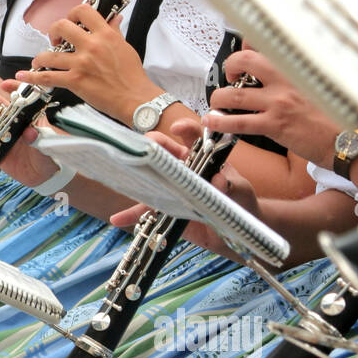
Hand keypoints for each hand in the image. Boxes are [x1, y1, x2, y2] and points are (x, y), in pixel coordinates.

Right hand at [0, 81, 59, 187]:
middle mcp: (13, 122)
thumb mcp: (47, 146)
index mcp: (28, 116)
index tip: (5, 85)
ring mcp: (2, 135)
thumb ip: (39, 139)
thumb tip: (30, 133)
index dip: (14, 88)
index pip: (21, 97)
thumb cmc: (49, 156)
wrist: (42, 176)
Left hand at [17, 4, 151, 118]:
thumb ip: (115, 31)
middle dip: (53, 32)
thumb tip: (114, 18)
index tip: (71, 21)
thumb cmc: (132, 75)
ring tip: (39, 60)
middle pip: (62, 26)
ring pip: (49, 54)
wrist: (135, 98)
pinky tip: (24, 75)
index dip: (72, 13)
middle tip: (55, 41)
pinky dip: (33, 76)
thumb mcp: (125, 47)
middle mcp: (91, 46)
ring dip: (40, 57)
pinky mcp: (75, 81)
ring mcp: (81, 63)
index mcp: (105, 34)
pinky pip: (48, 77)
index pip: (83, 11)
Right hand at [108, 120, 257, 262]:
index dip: (184, 129)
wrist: (233, 229)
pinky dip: (131, 215)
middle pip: (163, 152)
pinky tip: (117, 218)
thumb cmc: (238, 201)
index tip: (177, 128)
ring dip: (137, 176)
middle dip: (153, 146)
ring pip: (151, 179)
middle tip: (146, 147)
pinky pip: (146, 211)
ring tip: (124, 175)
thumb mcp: (239, 191)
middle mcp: (182, 169)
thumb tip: (221, 179)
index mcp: (200, 157)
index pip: (192, 137)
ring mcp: (171, 188)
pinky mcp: (165, 209)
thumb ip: (231, 185)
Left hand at [203, 45, 338, 164]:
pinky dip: (220, 121)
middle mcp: (287, 78)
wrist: (353, 139)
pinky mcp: (275, 125)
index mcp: (298, 65)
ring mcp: (279, 101)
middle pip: (244, 60)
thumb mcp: (321, 81)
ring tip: (217, 102)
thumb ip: (296, 70)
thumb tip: (272, 60)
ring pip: (234, 94)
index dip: (247, 43)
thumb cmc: (338, 113)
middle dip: (229, 65)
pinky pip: (239, 121)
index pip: (266, 42)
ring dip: (218, 97)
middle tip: (231, 76)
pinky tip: (212, 121)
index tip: (242, 51)